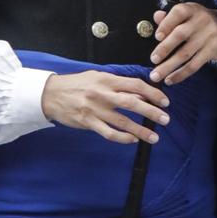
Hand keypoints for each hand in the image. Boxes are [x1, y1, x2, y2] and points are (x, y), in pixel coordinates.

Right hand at [40, 69, 169, 144]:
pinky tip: (132, 140)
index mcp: (107, 80)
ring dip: (141, 130)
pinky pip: (108, 133)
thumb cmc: (76, 84)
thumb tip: (140, 92)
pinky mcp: (88, 122)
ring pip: (123, 122)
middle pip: (132, 103)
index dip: (152, 93)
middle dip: (152, 112)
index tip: (164, 101)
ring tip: (154, 137)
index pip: (135, 85)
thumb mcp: (98, 77)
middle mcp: (102, 94)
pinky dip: (122, 138)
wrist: (51, 94)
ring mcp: (95, 110)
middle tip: (165, 119)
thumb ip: (118, 84)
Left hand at [150, 3, 216, 84]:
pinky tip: (170, 79)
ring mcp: (209, 36)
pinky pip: (194, 65)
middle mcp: (201, 21)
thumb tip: (156, 17)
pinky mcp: (213, 50)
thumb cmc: (202, 22)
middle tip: (153, 60)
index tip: (157, 36)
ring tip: (156, 75)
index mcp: (192, 10)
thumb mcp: (189, 15)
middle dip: (165, 49)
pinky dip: (181, 74)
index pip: (178, 13)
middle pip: (180, 35)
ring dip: (169, 66)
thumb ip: (170, 17)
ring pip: (185, 53)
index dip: (167, 24)